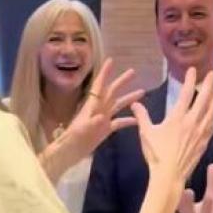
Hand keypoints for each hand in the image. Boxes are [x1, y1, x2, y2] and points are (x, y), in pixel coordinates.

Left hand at [39, 58, 143, 180]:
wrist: (69, 152)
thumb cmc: (72, 138)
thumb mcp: (81, 130)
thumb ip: (91, 123)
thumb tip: (102, 117)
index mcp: (92, 105)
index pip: (99, 85)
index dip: (105, 73)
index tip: (111, 60)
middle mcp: (99, 108)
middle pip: (112, 91)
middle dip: (122, 81)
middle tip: (133, 71)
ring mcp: (103, 119)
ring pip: (118, 105)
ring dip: (129, 98)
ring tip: (142, 92)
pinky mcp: (106, 129)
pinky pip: (119, 122)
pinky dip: (128, 120)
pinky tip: (138, 120)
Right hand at [134, 67, 212, 212]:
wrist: (170, 175)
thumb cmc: (156, 154)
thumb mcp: (146, 133)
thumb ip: (142, 116)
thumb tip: (135, 103)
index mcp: (177, 118)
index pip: (186, 94)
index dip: (190, 80)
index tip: (193, 70)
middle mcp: (192, 122)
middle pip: (204, 99)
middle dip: (209, 85)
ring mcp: (200, 132)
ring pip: (211, 111)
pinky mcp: (204, 142)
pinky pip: (212, 125)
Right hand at [178, 164, 212, 212]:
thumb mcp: (211, 199)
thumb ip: (212, 183)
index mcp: (190, 212)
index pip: (181, 203)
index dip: (177, 195)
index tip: (173, 185)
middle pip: (189, 211)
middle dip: (187, 202)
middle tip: (187, 191)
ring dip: (207, 208)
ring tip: (210, 198)